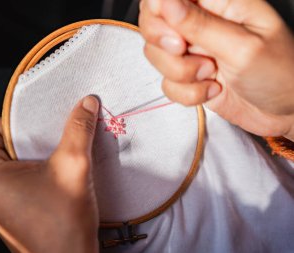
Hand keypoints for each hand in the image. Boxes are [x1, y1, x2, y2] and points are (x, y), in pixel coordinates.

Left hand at [0, 96, 99, 252]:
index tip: (39, 125)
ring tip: (56, 160)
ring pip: (10, 164)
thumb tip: (86, 103)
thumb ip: (79, 129)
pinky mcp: (8, 213)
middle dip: (29, 140)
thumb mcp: (74, 166)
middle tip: (53, 141)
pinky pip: (15, 182)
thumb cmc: (64, 225)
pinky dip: (34, 174)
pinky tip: (55, 178)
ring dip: (34, 157)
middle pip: (0, 146)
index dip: (14, 121)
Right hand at [139, 0, 293, 139]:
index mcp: (219, 4)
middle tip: (186, 52)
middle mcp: (201, 25)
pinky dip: (187, 93)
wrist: (286, 112)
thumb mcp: (242, 47)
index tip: (174, 34)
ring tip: (211, 74)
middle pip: (153, 24)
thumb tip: (166, 2)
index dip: (159, 12)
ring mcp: (193, 52)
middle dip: (164, 45)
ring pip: (157, 56)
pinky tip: (212, 89)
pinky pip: (167, 84)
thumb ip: (201, 25)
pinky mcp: (189, 77)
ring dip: (181, 73)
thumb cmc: (280, 73)